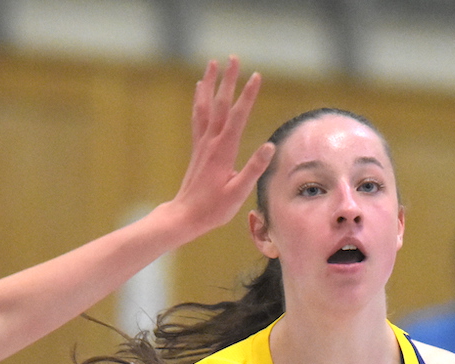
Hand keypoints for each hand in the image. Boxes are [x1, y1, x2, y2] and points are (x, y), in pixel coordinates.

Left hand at [167, 57, 275, 238]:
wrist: (185, 216)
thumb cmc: (213, 209)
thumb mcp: (237, 193)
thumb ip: (253, 169)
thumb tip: (269, 147)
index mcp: (223, 151)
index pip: (237, 117)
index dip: (247, 96)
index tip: (257, 75)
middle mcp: (211, 143)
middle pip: (220, 104)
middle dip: (228, 80)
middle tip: (233, 57)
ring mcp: (202, 144)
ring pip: (205, 107)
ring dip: (210, 83)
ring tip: (212, 63)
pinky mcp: (197, 149)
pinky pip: (198, 117)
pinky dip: (199, 100)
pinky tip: (199, 89)